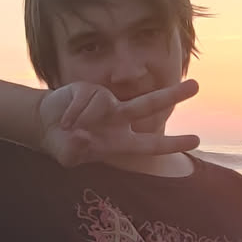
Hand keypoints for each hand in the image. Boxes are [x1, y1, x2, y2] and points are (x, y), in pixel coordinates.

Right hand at [36, 80, 198, 167]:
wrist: (44, 125)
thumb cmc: (64, 145)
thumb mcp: (69, 156)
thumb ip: (76, 151)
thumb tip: (83, 135)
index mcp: (121, 141)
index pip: (152, 144)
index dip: (173, 143)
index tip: (196, 140)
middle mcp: (119, 119)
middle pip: (150, 104)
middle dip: (173, 95)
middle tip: (196, 85)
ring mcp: (106, 102)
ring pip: (105, 102)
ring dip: (82, 116)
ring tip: (68, 126)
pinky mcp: (91, 89)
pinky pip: (87, 98)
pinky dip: (73, 111)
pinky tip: (65, 117)